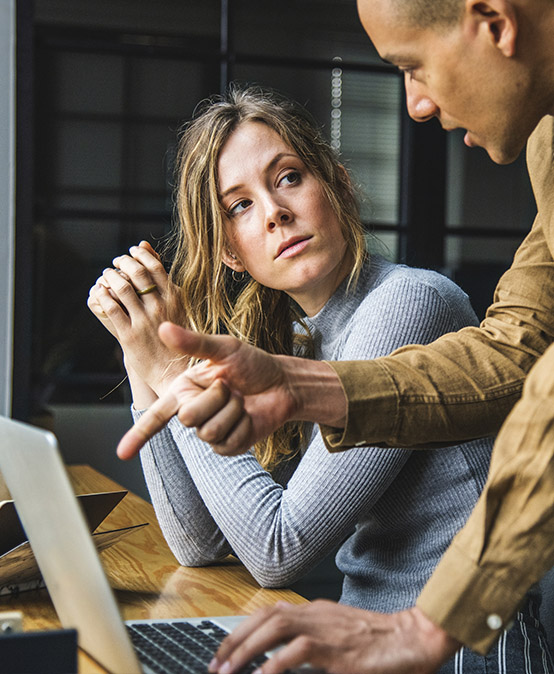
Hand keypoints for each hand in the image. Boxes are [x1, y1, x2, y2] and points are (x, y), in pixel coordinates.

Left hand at [87, 241, 183, 394]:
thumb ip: (164, 281)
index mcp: (175, 298)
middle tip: (117, 261)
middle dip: (123, 262)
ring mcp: (144, 321)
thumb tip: (149, 250)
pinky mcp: (129, 335)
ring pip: (122, 288)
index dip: (140, 255)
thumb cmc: (177, 336)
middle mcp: (160, 307)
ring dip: (110, 276)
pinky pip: (112, 308)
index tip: (132, 251)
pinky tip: (100, 292)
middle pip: (137, 273)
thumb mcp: (177, 306)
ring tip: (107, 275)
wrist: (174, 370)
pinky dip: (103, 296)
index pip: (155, 266)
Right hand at [116, 321, 298, 458]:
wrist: (282, 383)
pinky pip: (228, 442)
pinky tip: (249, 416)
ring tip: (241, 399)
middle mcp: (193, 411)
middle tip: (230, 386)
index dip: (138, 435)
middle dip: (216, 398)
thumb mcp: (224, 349)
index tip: (121, 453)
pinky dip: (243, 425)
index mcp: (184, 390)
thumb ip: (194, 342)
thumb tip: (163, 328)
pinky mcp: (228, 446)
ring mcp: (210, 431)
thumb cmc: (252, 364)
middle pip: (188, 418)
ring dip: (232, 411)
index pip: (156, 415)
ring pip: (210, 431)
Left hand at [209, 601, 459, 673]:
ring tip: (228, 671)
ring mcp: (326, 629)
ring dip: (247, 649)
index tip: (225, 651)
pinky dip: (275, 664)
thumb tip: (283, 659)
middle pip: (265, 617)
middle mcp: (316, 614)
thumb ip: (313, 642)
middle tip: (216, 665)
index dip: (242, 629)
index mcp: (315, 611)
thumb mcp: (340, 636)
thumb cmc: (380, 642)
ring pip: (275, 627)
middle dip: (235, 640)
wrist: (414, 638)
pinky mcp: (337, 650)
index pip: (269, 612)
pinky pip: (298, 652)